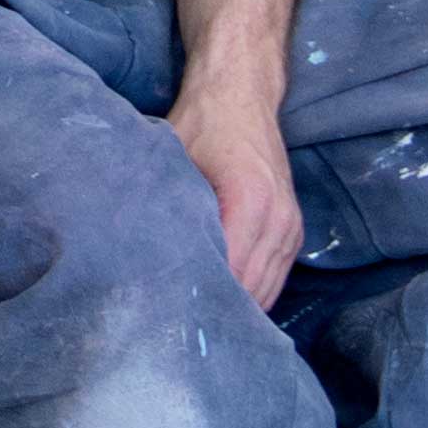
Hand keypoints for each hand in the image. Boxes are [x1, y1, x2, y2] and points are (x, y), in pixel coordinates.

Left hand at [172, 58, 303, 312]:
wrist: (241, 92)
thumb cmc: (203, 124)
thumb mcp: (172, 161)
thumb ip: (164, 207)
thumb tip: (134, 256)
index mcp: (250, 202)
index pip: (230, 275)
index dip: (200, 301)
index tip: (170, 322)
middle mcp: (279, 219)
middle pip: (251, 291)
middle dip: (217, 312)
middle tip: (178, 334)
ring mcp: (291, 227)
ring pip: (266, 292)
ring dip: (237, 309)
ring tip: (199, 326)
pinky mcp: (293, 230)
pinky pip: (275, 278)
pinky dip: (252, 294)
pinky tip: (223, 304)